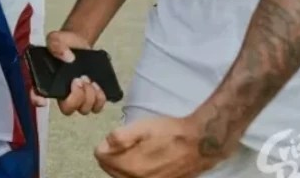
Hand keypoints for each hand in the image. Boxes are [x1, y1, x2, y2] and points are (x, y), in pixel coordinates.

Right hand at [31, 30, 107, 116]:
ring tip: (89, 79)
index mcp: (46, 80)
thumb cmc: (64, 43)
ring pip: (83, 109)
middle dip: (76, 98)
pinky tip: (97, 86)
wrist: (80, 42)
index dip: (38, 101)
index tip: (44, 100)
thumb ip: (56, 44)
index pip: (37, 96)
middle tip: (78, 80)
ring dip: (89, 97)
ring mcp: (77, 96)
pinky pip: (97, 107)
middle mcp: (61, 93)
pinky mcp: (91, 96)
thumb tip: (68, 57)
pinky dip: (100, 99)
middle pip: (67, 109)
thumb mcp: (56, 38)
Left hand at [94, 115, 225, 177]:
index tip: (114, 138)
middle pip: (110, 169)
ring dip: (121, 164)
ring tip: (132, 150)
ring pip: (122, 176)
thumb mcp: (142, 127)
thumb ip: (119, 136)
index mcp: (130, 166)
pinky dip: (134, 171)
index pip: (101, 157)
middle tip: (122, 143)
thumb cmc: (170, 132)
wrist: (198, 143)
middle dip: (111, 156)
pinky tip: (144, 160)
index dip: (104, 144)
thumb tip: (106, 143)